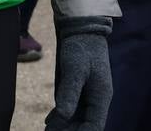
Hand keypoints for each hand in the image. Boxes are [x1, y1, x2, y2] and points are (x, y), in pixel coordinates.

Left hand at [45, 16, 113, 130]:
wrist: (81, 28)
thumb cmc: (81, 47)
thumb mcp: (74, 69)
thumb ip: (69, 93)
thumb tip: (63, 116)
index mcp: (101, 96)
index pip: (95, 126)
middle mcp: (96, 99)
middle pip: (85, 125)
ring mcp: (88, 95)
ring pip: (77, 119)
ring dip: (64, 127)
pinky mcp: (79, 89)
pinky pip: (71, 109)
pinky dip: (61, 117)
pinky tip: (49, 121)